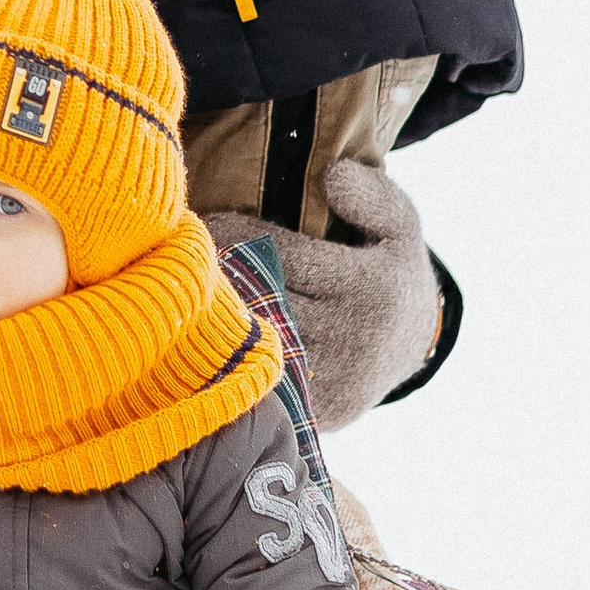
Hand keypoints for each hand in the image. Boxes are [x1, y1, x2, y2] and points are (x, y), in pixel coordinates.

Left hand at [207, 158, 437, 430]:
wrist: (413, 345)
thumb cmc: (391, 268)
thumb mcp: (399, 222)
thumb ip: (371, 194)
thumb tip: (329, 177)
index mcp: (369, 287)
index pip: (282, 254)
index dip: (233, 233)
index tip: (199, 221)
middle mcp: (352, 339)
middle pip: (262, 301)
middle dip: (219, 276)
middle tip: (175, 255)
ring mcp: (336, 380)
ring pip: (256, 345)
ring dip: (216, 320)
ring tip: (183, 291)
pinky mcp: (322, 412)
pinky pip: (264, 384)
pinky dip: (233, 361)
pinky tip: (207, 335)